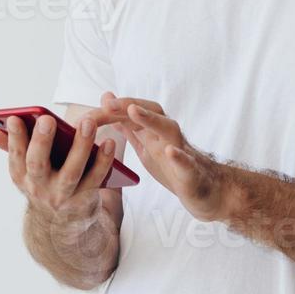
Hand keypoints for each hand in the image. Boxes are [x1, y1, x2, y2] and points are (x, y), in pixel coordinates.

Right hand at [0, 113, 118, 222]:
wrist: (62, 225)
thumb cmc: (43, 183)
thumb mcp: (24, 171)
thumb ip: (11, 147)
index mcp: (21, 177)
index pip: (16, 156)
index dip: (13, 138)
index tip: (15, 118)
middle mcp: (39, 188)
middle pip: (38, 165)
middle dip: (41, 141)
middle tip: (47, 119)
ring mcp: (62, 195)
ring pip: (71, 171)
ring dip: (80, 146)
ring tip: (87, 122)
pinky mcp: (85, 199)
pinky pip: (96, 179)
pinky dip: (103, 160)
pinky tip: (108, 142)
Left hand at [92, 93, 235, 222]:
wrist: (207, 192)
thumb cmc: (174, 168)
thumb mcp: (146, 146)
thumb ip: (128, 126)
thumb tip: (108, 101)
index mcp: (154, 132)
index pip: (131, 113)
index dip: (110, 111)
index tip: (87, 113)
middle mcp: (167, 136)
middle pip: (150, 112)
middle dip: (128, 105)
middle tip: (107, 105)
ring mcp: (182, 151)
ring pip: (169, 129)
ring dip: (152, 119)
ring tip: (134, 112)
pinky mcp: (192, 172)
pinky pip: (187, 162)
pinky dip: (179, 155)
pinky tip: (169, 151)